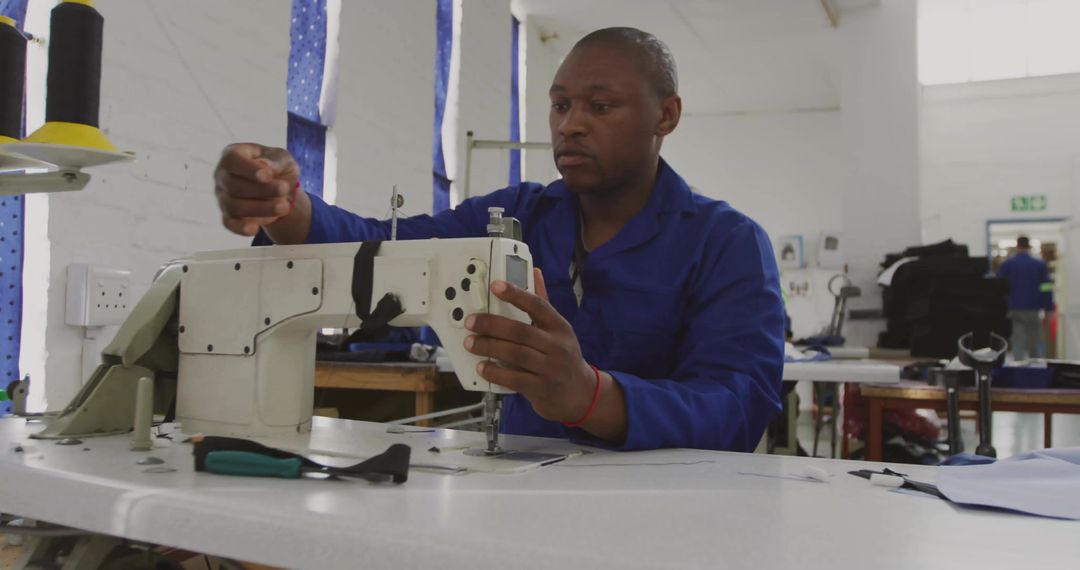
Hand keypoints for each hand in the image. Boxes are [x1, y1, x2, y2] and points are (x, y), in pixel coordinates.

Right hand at [214, 143, 300, 235]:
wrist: (280, 187)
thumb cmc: (277, 167)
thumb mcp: (282, 158)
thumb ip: (275, 161)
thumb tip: (264, 167)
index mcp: (232, 154)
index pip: (232, 160)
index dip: (248, 169)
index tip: (268, 175)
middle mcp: (222, 175)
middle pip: (233, 185)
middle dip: (261, 190)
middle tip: (284, 189)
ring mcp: (222, 196)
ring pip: (232, 206)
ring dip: (259, 208)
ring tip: (284, 207)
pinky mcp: (228, 215)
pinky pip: (229, 223)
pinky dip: (240, 228)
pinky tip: (255, 229)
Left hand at [464, 269, 596, 422]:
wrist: (581, 394)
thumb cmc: (564, 357)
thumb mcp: (559, 329)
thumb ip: (543, 302)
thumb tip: (535, 271)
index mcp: (559, 327)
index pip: (538, 305)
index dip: (516, 294)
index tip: (495, 285)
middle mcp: (557, 346)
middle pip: (521, 331)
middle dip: (492, 325)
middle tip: (470, 322)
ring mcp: (550, 369)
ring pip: (516, 355)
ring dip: (489, 347)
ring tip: (470, 343)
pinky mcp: (542, 389)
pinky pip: (515, 379)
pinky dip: (496, 373)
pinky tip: (482, 367)